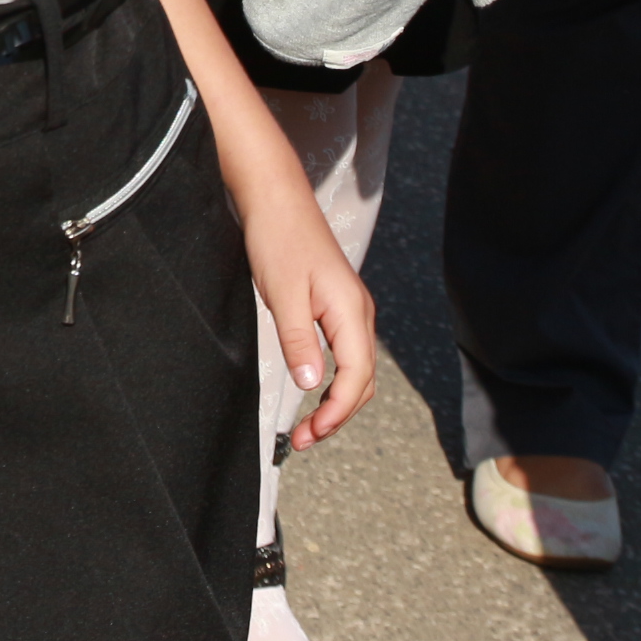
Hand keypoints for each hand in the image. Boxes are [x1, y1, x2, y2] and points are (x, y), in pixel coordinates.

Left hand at [243, 190, 375, 451]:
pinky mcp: (338, 306)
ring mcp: (351, 310)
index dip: (336, 413)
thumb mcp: (283, 294)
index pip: (356, 378)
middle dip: (337, 416)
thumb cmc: (279, 240)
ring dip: (337, 402)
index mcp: (352, 312)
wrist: (277, 200)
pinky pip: (346, 354)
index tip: (311, 434)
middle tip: (303, 440)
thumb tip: (312, 385)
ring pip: (357, 370)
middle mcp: (360, 314)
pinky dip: (335, 380)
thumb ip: (299, 341)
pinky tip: (315, 389)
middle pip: (363, 381)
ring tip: (307, 426)